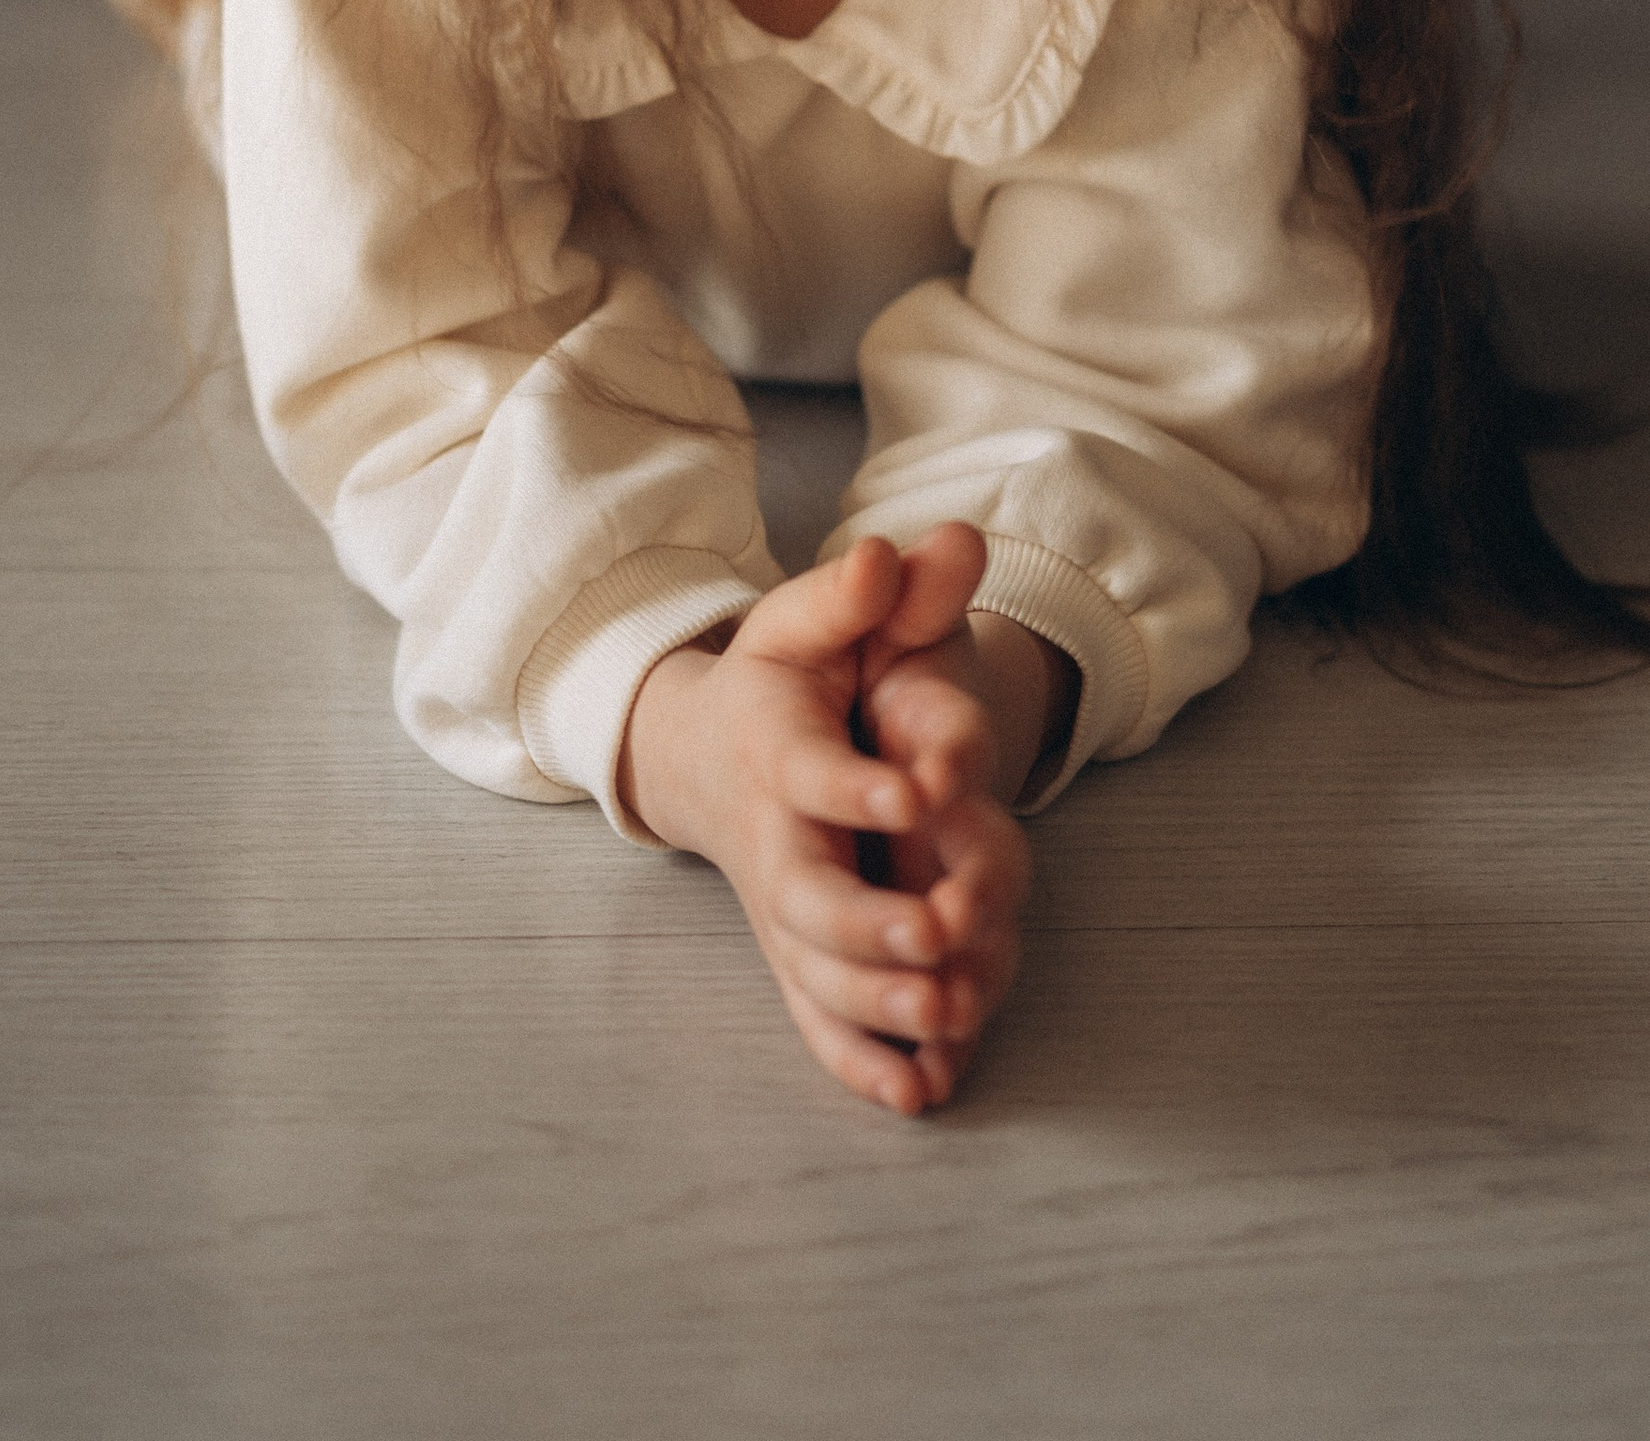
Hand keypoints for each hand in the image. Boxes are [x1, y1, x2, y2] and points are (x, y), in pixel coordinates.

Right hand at [619, 532, 1029, 1116]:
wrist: (704, 753)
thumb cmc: (773, 679)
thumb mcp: (806, 619)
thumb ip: (857, 592)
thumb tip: (897, 551)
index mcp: (776, 747)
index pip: (813, 769)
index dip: (862, 782)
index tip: (921, 789)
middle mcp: (774, 840)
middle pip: (810, 894)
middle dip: (871, 921)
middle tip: (937, 937)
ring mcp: (782, 909)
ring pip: (819, 972)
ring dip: (878, 1005)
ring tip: (945, 1019)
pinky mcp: (794, 956)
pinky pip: (820, 1021)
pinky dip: (861, 1063)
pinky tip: (919, 1098)